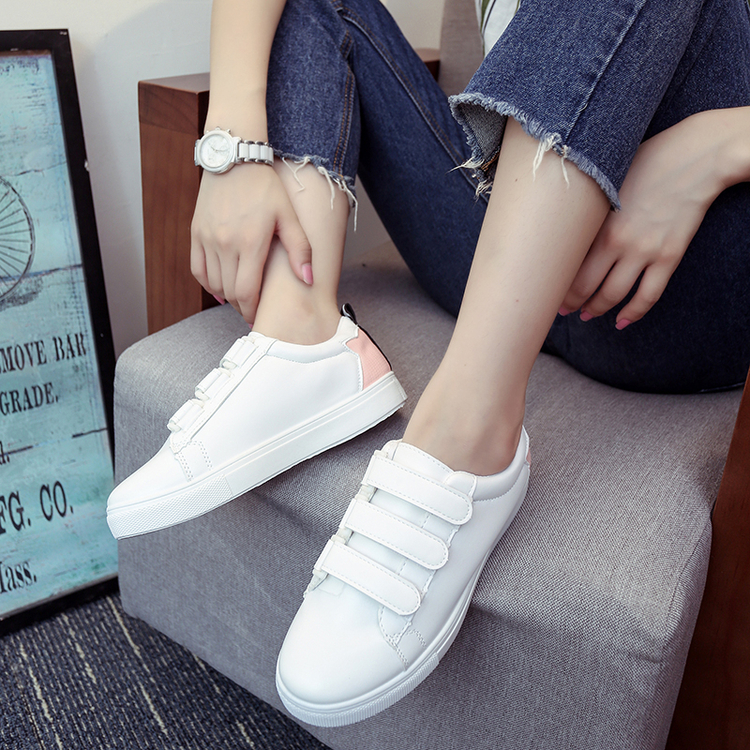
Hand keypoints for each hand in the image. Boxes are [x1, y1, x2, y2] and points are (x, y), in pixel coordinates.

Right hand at [190, 164, 311, 322]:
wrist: (235, 158)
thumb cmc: (266, 187)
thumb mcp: (289, 216)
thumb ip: (300, 249)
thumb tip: (308, 279)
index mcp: (250, 242)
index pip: (246, 292)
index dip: (252, 310)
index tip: (260, 318)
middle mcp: (225, 243)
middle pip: (230, 292)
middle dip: (242, 306)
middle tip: (253, 310)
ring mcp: (207, 238)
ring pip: (213, 284)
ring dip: (227, 296)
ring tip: (241, 298)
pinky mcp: (196, 232)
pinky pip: (198, 269)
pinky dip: (209, 283)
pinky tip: (221, 287)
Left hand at [560, 111, 723, 328]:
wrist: (696, 157)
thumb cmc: (648, 160)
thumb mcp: (608, 180)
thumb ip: (589, 208)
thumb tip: (567, 225)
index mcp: (597, 223)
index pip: (566, 266)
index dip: (554, 284)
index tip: (546, 290)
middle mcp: (618, 243)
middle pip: (585, 287)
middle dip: (570, 303)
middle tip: (562, 310)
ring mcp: (645, 252)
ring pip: (613, 295)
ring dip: (596, 310)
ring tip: (587, 316)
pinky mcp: (669, 256)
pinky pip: (648, 295)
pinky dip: (634, 313)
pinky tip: (622, 322)